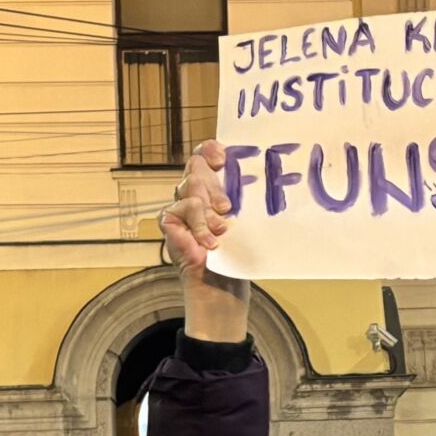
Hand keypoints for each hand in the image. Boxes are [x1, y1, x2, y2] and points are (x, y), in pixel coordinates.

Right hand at [163, 141, 250, 342]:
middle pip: (194, 167)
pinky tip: (209, 242)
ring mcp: (179, 208)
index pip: (204, 156)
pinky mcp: (170, 223)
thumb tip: (265, 177)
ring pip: (189, 188)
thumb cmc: (235, 252)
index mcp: (211, 187)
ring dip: (208, 211)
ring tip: (222, 229)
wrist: (221, 285)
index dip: (210, 150)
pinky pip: (181, 210)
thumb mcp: (243, 219)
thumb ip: (243, 198)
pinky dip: (198, 226)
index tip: (224, 157)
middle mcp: (192, 193)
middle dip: (212, 184)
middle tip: (226, 207)